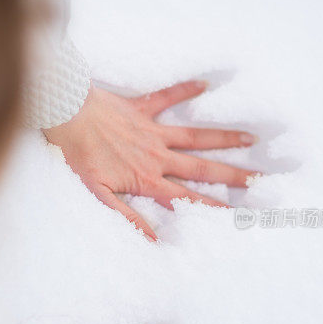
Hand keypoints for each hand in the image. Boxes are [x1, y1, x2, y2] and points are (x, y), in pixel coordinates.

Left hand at [44, 80, 259, 239]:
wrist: (62, 112)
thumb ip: (125, 215)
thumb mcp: (95, 192)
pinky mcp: (140, 108)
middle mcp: (156, 155)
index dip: (213, 206)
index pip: (186, 198)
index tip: (239, 212)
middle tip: (259, 178)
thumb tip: (151, 239)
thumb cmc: (75, 153)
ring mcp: (151, 130)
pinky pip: (167, 98)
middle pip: (201, 168)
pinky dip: (186, 90)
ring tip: (251, 138)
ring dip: (223, 138)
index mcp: (146, 178)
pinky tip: (207, 84)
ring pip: (194, 136)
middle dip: (232, 175)